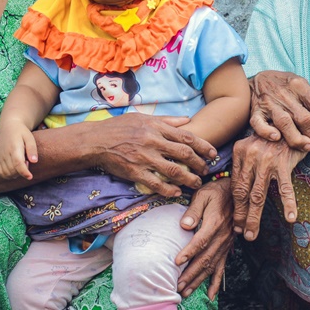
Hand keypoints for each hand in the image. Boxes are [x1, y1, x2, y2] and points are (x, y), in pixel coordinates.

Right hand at [0, 121, 37, 179]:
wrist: (9, 127)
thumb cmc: (21, 132)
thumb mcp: (30, 138)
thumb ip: (32, 149)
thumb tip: (34, 161)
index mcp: (14, 147)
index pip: (17, 163)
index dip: (24, 172)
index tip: (30, 176)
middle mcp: (5, 153)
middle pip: (13, 170)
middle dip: (22, 172)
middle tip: (27, 162)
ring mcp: (0, 156)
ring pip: (6, 173)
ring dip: (15, 174)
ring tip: (20, 165)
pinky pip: (0, 172)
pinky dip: (7, 175)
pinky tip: (14, 170)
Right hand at [91, 113, 217, 197]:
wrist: (95, 140)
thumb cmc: (119, 127)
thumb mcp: (143, 117)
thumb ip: (166, 120)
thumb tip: (187, 119)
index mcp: (155, 127)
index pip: (186, 137)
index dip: (203, 146)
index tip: (213, 153)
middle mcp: (152, 141)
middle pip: (184, 154)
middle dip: (199, 164)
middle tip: (207, 170)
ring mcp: (144, 158)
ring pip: (174, 171)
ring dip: (189, 179)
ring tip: (196, 183)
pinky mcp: (135, 172)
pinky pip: (156, 183)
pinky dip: (169, 189)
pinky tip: (176, 192)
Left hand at [175, 178, 233, 299]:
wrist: (236, 193)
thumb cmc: (216, 192)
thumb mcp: (203, 194)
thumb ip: (193, 209)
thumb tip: (185, 225)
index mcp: (215, 222)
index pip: (200, 240)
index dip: (188, 252)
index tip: (176, 262)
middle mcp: (222, 236)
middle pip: (205, 258)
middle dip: (191, 274)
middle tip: (177, 285)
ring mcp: (226, 244)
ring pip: (212, 266)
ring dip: (198, 280)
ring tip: (186, 291)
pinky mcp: (227, 248)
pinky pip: (222, 267)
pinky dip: (216, 282)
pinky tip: (210, 294)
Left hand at [231, 136, 307, 241]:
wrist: (292, 119)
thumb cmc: (273, 137)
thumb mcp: (253, 145)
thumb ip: (245, 163)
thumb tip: (240, 189)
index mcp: (240, 152)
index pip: (235, 185)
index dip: (234, 205)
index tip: (235, 221)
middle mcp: (250, 156)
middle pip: (243, 193)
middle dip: (241, 216)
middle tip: (241, 234)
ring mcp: (266, 160)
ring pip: (258, 195)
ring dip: (254, 217)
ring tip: (252, 234)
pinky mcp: (283, 162)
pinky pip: (285, 188)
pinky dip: (289, 204)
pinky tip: (291, 218)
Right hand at [249, 71, 309, 150]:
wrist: (255, 80)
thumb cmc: (283, 85)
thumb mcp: (302, 86)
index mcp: (299, 86)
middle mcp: (284, 94)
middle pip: (304, 117)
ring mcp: (269, 103)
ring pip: (284, 122)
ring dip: (297, 137)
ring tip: (308, 146)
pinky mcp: (255, 111)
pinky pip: (259, 123)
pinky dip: (266, 131)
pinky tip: (276, 138)